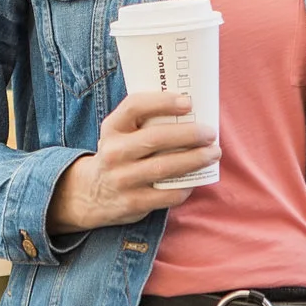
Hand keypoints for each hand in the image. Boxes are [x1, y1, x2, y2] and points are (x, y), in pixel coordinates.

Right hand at [48, 91, 218, 232]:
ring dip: (195, 159)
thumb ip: (144, 120)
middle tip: (210, 133)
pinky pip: (167, 194)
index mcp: (112, 128)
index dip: (162, 102)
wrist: (92, 193)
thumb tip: (191, 110)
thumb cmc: (119, 154)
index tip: (188, 102)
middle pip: (156, 138)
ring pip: (165, 167)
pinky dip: (186, 186)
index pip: (134, 106)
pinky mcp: (133, 203)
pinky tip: (196, 179)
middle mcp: (114, 152)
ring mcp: (122, 179)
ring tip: (213, 153)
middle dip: (189, 134)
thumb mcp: (120, 133)